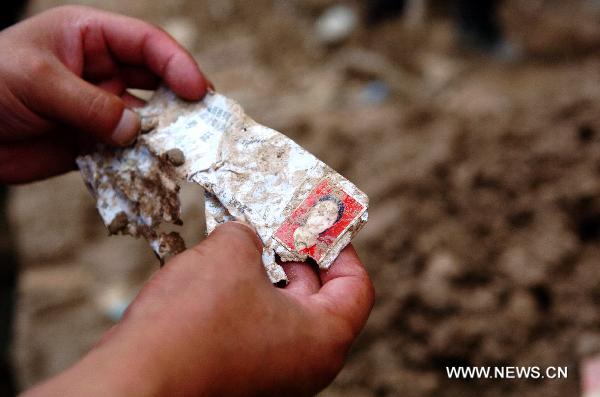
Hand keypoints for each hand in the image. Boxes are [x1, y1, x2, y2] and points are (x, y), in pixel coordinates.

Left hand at [0, 5, 207, 183]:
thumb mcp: (38, 81)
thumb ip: (90, 104)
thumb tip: (135, 129)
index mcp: (89, 38)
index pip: (145, 44)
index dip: (176, 63)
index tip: (197, 90)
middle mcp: (100, 71)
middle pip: (156, 81)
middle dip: (183, 99)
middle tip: (208, 121)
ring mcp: (98, 108)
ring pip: (145, 119)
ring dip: (165, 134)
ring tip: (187, 150)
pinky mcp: (91, 142)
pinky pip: (126, 150)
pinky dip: (142, 160)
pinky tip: (156, 169)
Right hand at [23, 222, 374, 396]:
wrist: (135, 382)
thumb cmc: (190, 328)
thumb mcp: (229, 256)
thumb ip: (250, 235)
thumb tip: (246, 235)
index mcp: (322, 340)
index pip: (355, 287)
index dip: (340, 247)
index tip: (322, 222)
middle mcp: (304, 365)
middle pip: (319, 296)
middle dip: (296, 254)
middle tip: (277, 223)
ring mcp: (272, 373)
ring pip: (282, 311)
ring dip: (265, 273)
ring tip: (243, 241)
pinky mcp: (239, 374)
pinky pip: (254, 326)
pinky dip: (244, 295)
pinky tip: (218, 271)